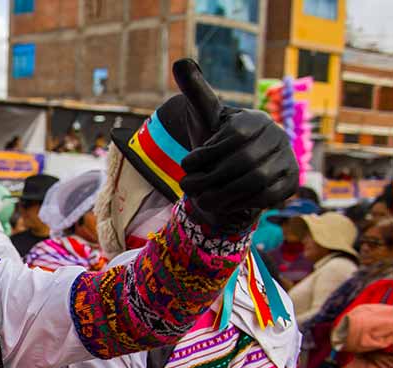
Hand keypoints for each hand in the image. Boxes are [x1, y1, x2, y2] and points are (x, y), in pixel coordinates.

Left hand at [174, 59, 296, 229]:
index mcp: (257, 118)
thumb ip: (194, 88)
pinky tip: (221, 202)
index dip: (206, 153)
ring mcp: (288, 158)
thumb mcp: (204, 112)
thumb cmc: (215, 135)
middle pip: (243, 162)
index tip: (186, 163)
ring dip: (222, 194)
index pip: (234, 136)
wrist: (232, 163)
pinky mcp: (291, 181)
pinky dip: (241, 202)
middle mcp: (278, 136)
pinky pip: (267, 196)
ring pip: (255, 181)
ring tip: (200, 198)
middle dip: (210, 178)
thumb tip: (181, 61)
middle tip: (187, 187)